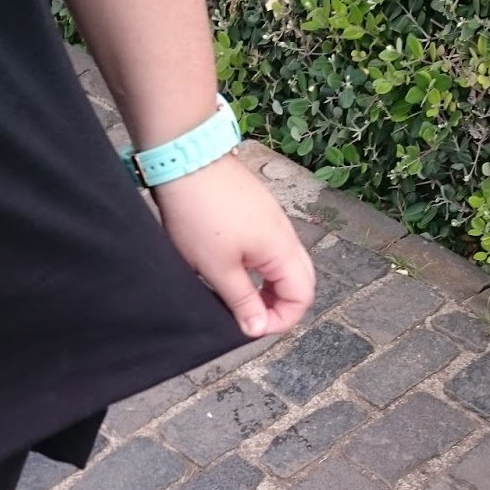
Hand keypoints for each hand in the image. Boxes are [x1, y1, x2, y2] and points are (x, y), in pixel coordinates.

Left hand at [154, 153, 315, 338]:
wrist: (187, 160)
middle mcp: (285, 234)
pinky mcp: (257, 212)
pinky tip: (234, 271)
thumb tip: (257, 328)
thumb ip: (241, 301)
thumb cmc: (200, 213)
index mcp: (282, 250)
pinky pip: (270, 248)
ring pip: (285, 265)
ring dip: (268, 288)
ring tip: (239, 299)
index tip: (251, 329)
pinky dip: (260, 268)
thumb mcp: (218, 269)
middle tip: (249, 318)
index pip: (302, 297)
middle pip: (300, 281)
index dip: (280, 320)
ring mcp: (273, 221)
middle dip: (279, 306)